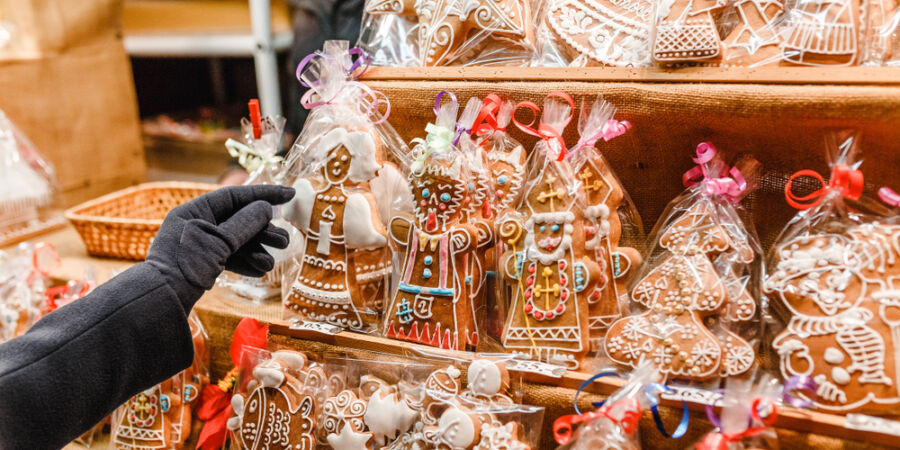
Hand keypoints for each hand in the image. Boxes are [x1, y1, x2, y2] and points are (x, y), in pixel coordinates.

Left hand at [146, 185, 294, 309]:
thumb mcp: (219, 242)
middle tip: (284, 241)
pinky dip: (244, 263)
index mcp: (195, 211)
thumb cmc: (186, 267)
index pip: (235, 195)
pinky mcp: (201, 265)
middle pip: (239, 220)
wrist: (161, 302)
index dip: (265, 194)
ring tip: (270, 263)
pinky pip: (228, 258)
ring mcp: (199, 246)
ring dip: (256, 251)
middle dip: (263, 232)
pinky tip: (258, 271)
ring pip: (236, 242)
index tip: (290, 194)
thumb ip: (245, 223)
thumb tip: (266, 208)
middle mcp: (197, 225)